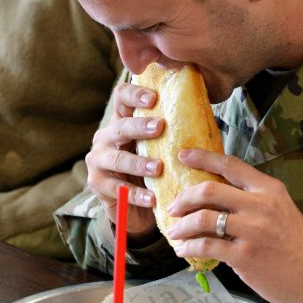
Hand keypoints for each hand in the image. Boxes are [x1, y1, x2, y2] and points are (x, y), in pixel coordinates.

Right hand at [84, 81, 164, 236]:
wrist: (138, 208)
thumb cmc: (154, 170)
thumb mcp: (162, 148)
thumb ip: (173, 132)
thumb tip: (204, 116)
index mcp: (122, 120)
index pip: (122, 97)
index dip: (135, 94)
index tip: (153, 98)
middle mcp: (106, 137)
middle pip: (120, 126)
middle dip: (140, 126)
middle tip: (159, 127)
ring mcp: (99, 161)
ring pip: (118, 159)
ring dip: (139, 163)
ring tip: (158, 168)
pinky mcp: (98, 185)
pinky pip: (118, 189)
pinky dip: (136, 194)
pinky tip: (152, 198)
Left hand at [166, 149, 302, 302]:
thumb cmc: (295, 242)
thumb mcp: (279, 207)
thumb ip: (252, 198)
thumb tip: (216, 196)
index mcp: (268, 188)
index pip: (230, 164)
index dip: (203, 157)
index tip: (183, 154)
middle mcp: (259, 205)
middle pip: (209, 190)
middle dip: (184, 197)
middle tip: (172, 206)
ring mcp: (252, 230)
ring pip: (204, 219)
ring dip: (182, 225)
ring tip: (174, 231)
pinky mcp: (244, 256)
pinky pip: (207, 247)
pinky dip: (190, 247)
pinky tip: (184, 250)